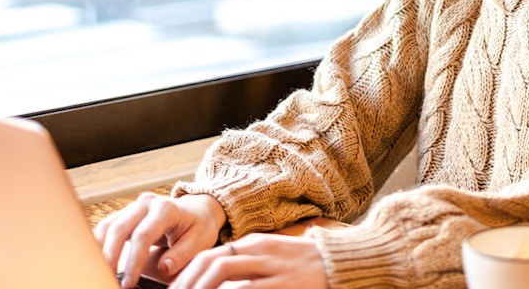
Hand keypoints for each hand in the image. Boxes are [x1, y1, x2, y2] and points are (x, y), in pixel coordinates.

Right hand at [94, 192, 226, 287]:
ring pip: (108, 226)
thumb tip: (164, 268)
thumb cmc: (199, 225)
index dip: (133, 261)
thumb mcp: (200, 240)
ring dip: (101, 251)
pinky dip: (100, 243)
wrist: (198, 209)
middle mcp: (146, 203)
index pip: (143, 236)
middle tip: (109, 280)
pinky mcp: (126, 214)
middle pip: (119, 229)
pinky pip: (107, 227)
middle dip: (111, 258)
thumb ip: (182, 254)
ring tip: (101, 273)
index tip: (128, 282)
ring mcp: (134, 207)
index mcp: (166, 209)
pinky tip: (99, 260)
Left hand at [167, 234, 328, 288]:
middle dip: (189, 284)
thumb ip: (246, 261)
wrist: (340, 263)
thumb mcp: (272, 254)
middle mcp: (260, 253)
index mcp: (255, 244)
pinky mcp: (283, 285)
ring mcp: (272, 270)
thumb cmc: (303, 262)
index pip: (210, 256)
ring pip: (226, 277)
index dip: (188, 275)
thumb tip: (214, 273)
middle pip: (213, 264)